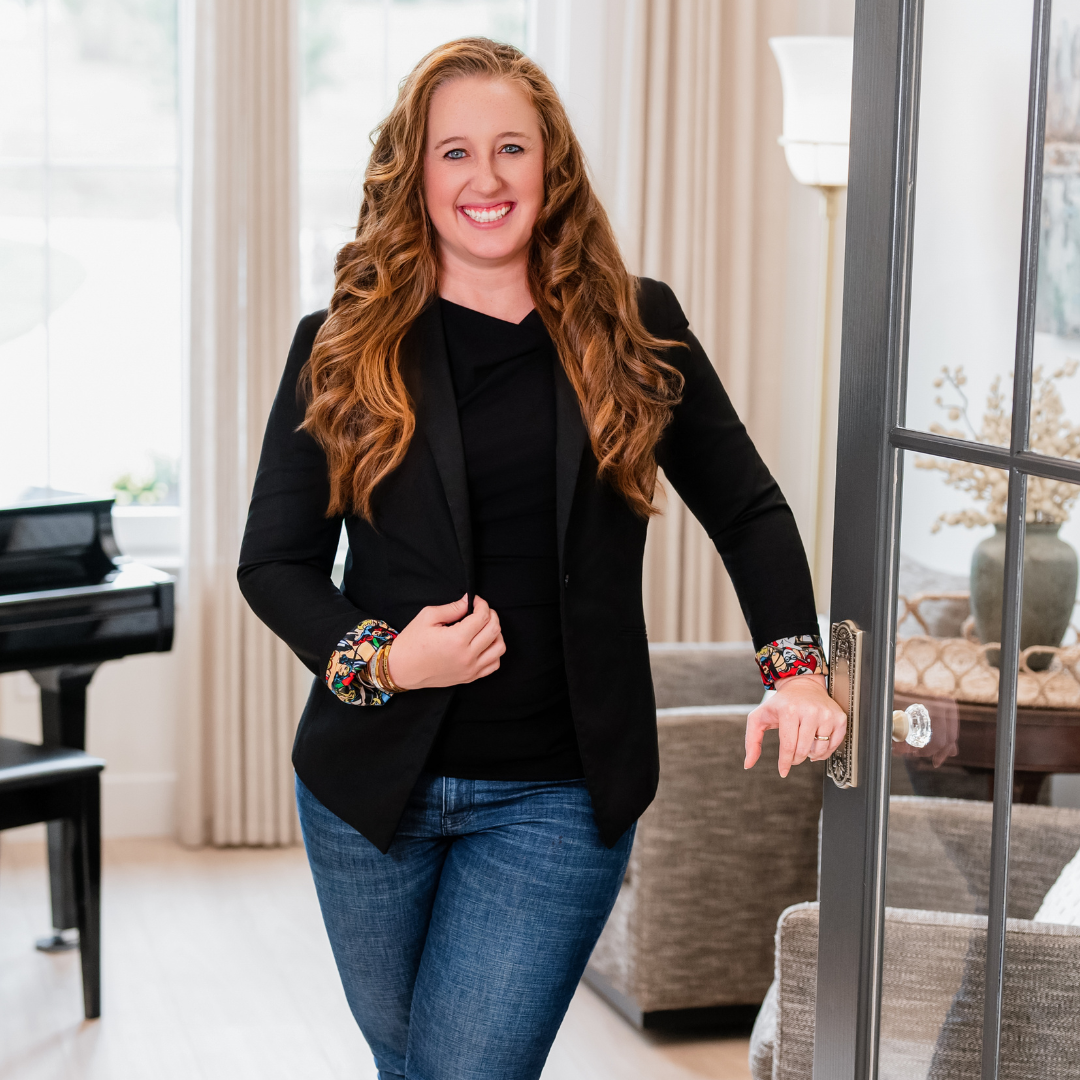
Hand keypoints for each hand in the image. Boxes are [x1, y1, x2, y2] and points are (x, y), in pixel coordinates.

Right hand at [387, 594, 504, 689]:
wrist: (402, 669)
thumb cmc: (411, 643)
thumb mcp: (428, 617)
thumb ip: (452, 608)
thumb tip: (468, 601)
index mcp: (457, 639)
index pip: (483, 616)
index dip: (481, 604)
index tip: (475, 601)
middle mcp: (467, 656)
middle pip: (494, 630)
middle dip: (491, 614)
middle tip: (480, 610)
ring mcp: (470, 669)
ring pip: (499, 648)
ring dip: (496, 633)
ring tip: (484, 627)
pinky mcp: (469, 677)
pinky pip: (494, 664)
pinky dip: (494, 652)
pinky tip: (484, 644)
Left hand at [744, 673, 846, 776]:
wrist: (802, 685)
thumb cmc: (781, 703)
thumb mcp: (759, 717)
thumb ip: (752, 740)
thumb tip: (748, 763)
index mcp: (789, 710)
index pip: (788, 746)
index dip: (785, 763)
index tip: (783, 771)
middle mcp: (810, 711)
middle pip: (803, 750)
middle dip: (796, 758)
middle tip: (793, 755)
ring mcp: (826, 714)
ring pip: (820, 750)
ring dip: (810, 754)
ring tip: (804, 745)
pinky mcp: (839, 717)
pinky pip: (834, 745)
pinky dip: (824, 751)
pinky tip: (816, 745)